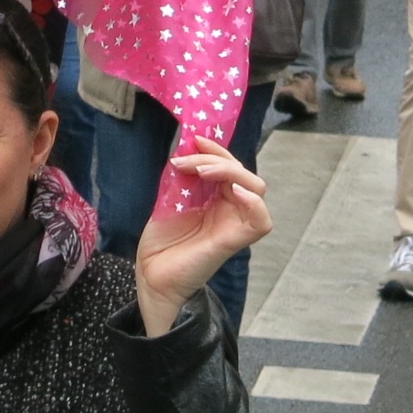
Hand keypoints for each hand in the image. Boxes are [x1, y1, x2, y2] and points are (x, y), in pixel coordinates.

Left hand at [135, 137, 271, 332]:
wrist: (151, 273)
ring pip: (256, 188)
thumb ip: (183, 175)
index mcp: (217, 198)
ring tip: (201, 172)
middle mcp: (230, 209)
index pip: (231, 166)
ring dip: (230, 171)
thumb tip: (188, 146)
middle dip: (220, 159)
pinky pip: (261, 221)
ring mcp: (234, 224)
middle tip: (190, 162)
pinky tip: (235, 191)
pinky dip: (254, 202)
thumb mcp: (170, 197)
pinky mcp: (234, 241)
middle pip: (245, 173)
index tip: (196, 139)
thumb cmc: (161, 240)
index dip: (217, 150)